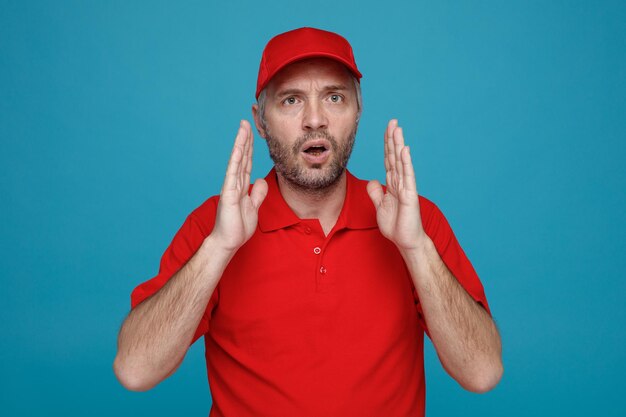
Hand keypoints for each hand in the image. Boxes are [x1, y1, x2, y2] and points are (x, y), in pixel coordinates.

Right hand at [211, 120, 267, 251]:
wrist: (228, 241)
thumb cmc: (237, 227)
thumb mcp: (253, 207)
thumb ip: (258, 193)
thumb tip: (261, 180)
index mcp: (241, 186)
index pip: (246, 162)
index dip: (250, 147)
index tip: (252, 132)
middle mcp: (235, 183)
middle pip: (242, 156)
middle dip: (245, 139)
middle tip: (248, 121)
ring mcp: (231, 187)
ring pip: (237, 160)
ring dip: (240, 143)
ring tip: (243, 127)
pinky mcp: (229, 193)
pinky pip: (233, 173)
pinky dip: (236, 159)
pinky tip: (239, 147)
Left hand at [366, 119, 426, 251]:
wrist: (406, 241)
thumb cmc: (396, 225)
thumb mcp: (380, 206)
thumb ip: (376, 193)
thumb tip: (373, 180)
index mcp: (393, 184)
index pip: (389, 160)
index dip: (387, 145)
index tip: (387, 130)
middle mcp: (400, 182)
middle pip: (395, 156)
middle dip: (393, 139)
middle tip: (393, 121)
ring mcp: (406, 187)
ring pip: (401, 162)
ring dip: (399, 145)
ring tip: (398, 129)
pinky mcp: (410, 195)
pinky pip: (407, 176)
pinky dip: (406, 162)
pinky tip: (405, 149)